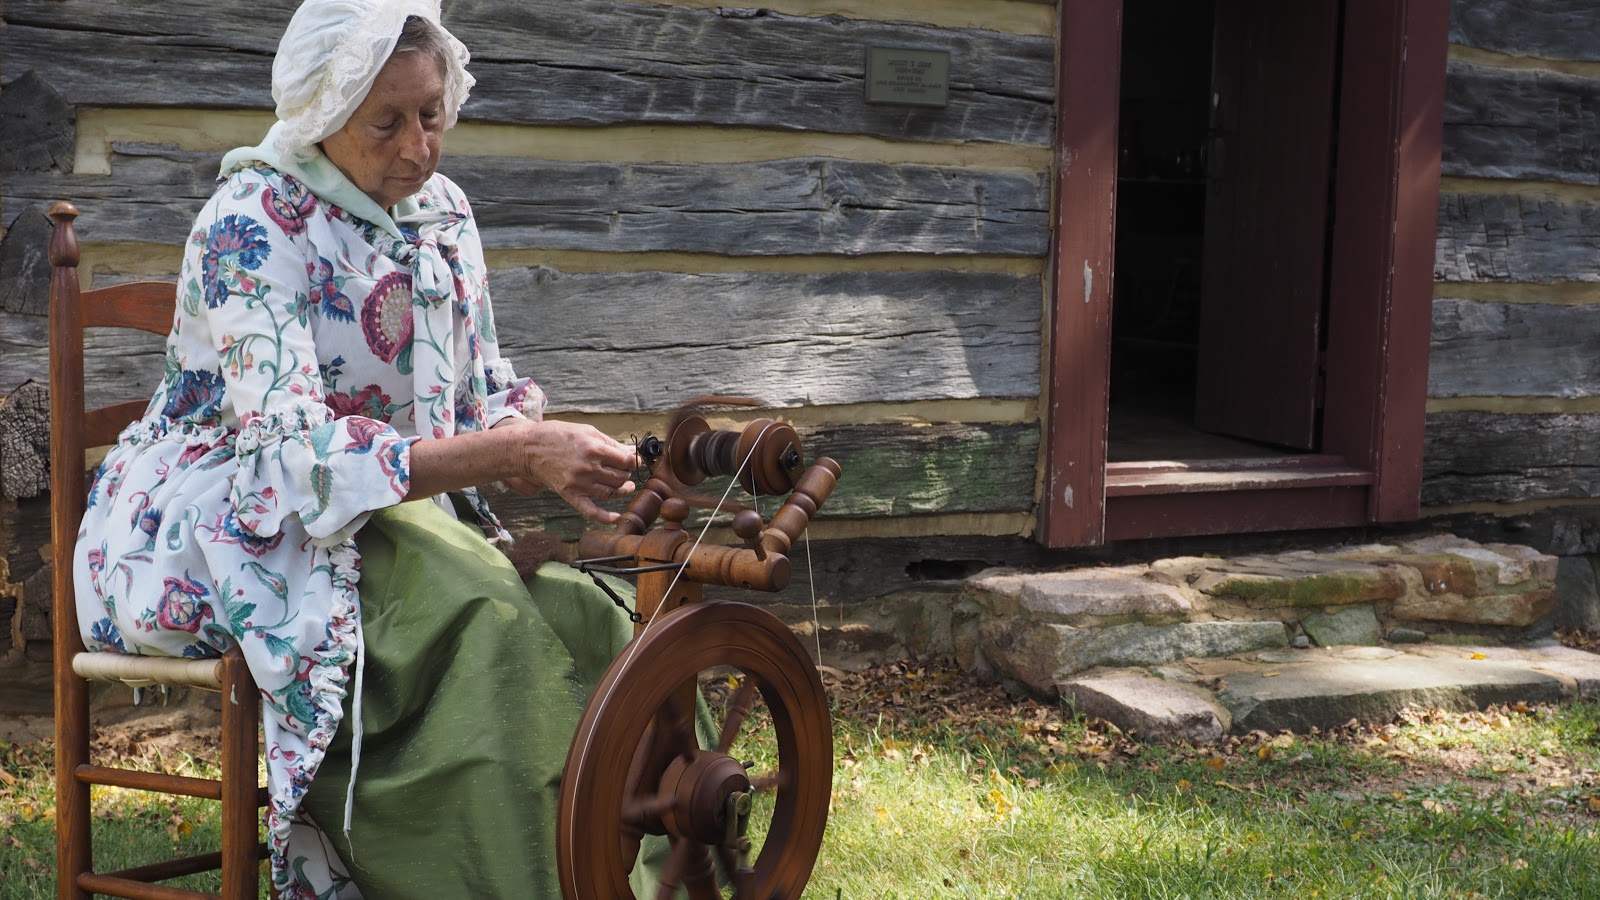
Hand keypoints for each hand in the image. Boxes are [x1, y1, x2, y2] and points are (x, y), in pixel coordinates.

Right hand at [495, 418, 638, 523]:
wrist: (529, 448)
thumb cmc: (558, 435)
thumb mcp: (587, 431)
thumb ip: (611, 443)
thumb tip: (632, 452)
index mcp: (594, 449)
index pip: (626, 461)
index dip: (634, 461)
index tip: (635, 460)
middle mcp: (589, 468)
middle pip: (620, 478)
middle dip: (627, 474)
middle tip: (624, 470)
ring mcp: (579, 484)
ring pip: (611, 493)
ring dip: (622, 490)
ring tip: (625, 486)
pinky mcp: (570, 494)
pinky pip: (590, 510)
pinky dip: (605, 517)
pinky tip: (616, 518)